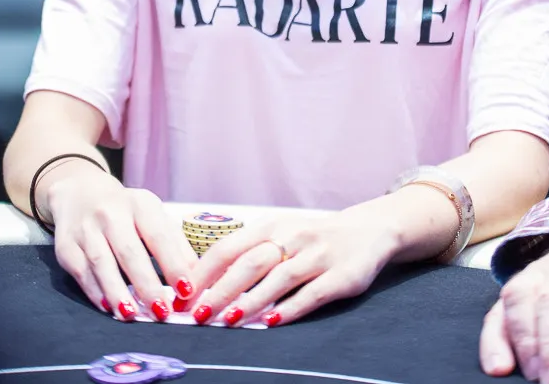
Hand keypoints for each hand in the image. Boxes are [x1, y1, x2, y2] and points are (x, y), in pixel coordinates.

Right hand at [45, 162, 197, 323]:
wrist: (79, 192)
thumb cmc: (126, 210)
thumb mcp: (152, 215)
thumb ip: (174, 243)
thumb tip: (197, 276)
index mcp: (140, 204)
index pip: (159, 235)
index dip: (173, 263)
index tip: (186, 290)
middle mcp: (111, 212)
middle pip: (129, 251)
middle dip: (146, 283)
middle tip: (161, 311)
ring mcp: (86, 228)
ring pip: (101, 263)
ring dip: (117, 292)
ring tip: (132, 315)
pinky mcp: (66, 246)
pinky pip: (81, 272)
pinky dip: (94, 291)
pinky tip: (107, 307)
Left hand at [185, 200, 401, 326]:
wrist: (367, 230)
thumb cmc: (311, 238)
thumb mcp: (280, 234)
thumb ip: (249, 253)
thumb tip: (204, 282)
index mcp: (271, 225)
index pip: (229, 247)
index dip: (204, 271)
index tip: (181, 293)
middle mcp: (292, 236)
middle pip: (250, 263)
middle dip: (221, 290)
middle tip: (199, 314)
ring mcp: (317, 255)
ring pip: (278, 279)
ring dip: (250, 301)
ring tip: (228, 320)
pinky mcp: (340, 276)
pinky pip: (311, 294)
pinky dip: (289, 309)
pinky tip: (271, 322)